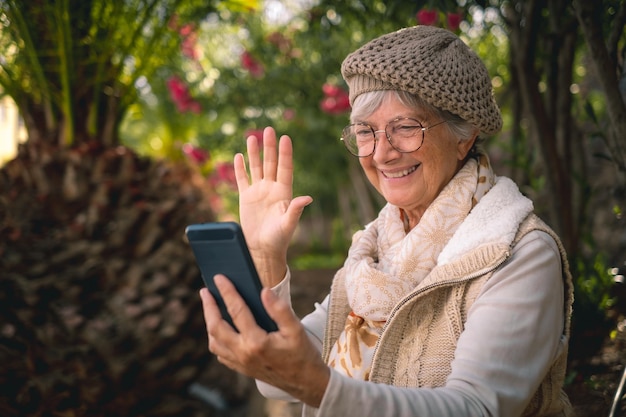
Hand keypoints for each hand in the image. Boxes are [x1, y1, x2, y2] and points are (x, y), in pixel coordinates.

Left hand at [200, 276, 329, 406]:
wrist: (305, 382)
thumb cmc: (302, 353)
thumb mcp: (296, 329)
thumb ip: (279, 309)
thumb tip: (263, 291)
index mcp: (257, 342)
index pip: (237, 311)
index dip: (227, 292)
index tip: (219, 278)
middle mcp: (244, 354)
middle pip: (216, 327)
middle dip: (209, 307)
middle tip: (205, 291)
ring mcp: (240, 363)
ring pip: (214, 342)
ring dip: (210, 323)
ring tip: (211, 307)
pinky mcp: (241, 369)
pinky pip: (221, 354)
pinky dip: (216, 339)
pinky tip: (220, 329)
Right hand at [234, 127, 312, 286]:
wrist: (263, 249)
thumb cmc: (279, 239)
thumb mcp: (288, 224)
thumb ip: (295, 210)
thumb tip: (307, 198)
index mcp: (284, 192)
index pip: (285, 168)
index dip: (285, 154)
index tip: (286, 138)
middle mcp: (272, 188)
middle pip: (270, 163)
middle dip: (270, 147)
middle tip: (269, 129)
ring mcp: (258, 191)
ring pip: (256, 167)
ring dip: (254, 153)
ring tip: (252, 137)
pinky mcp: (246, 197)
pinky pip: (242, 179)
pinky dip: (240, 168)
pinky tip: (238, 156)